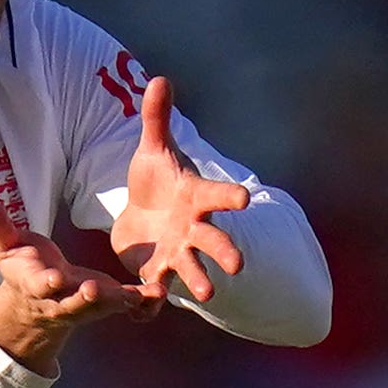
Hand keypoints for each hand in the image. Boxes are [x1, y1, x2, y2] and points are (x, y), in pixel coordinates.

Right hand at [0, 196, 157, 375]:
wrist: (37, 304)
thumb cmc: (23, 267)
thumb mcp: (7, 246)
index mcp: (36, 284)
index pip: (40, 284)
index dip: (46, 282)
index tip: (52, 277)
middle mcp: (63, 299)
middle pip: (75, 301)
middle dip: (86, 297)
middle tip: (95, 290)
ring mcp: (87, 304)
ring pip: (106, 305)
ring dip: (125, 301)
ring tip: (147, 295)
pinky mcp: (107, 303)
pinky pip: (127, 305)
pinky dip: (143, 301)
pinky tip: (159, 293)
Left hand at [109, 76, 250, 302]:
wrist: (143, 213)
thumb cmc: (155, 179)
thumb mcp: (152, 150)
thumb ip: (156, 119)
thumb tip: (160, 78)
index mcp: (195, 198)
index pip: (217, 196)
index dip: (229, 198)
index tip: (244, 200)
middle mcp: (193, 229)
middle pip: (215, 241)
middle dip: (225, 252)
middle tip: (238, 265)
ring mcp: (177, 253)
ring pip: (193, 270)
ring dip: (199, 281)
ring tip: (207, 293)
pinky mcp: (155, 271)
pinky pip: (158, 289)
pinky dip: (152, 301)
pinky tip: (145, 309)